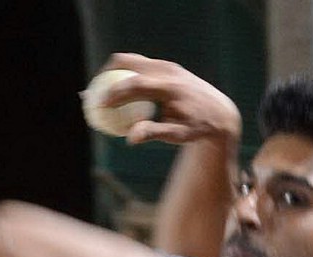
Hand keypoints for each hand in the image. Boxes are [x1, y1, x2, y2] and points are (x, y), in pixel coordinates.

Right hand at [100, 54, 240, 146]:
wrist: (218, 112)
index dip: (115, 93)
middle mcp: (168, 71)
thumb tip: (130, 139)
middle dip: (107, 75)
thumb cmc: (196, 129)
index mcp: (170, 88)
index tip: (100, 104)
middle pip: (128, 63)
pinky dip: (126, 74)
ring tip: (102, 89)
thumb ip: (154, 134)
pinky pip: (140, 65)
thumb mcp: (178, 135)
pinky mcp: (167, 65)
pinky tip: (117, 89)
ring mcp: (167, 65)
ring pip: (132, 60)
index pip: (135, 85)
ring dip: (114, 72)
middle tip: (94, 92)